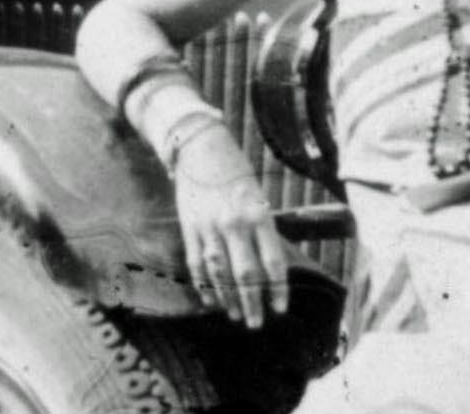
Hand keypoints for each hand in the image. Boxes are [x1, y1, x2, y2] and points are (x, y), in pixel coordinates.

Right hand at [170, 123, 288, 328]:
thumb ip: (263, 231)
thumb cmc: (236, 173)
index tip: (280, 309)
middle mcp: (236, 224)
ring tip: (236, 317)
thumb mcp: (258, 198)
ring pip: (221, 274)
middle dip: (253, 303)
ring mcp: (210, 227)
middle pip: (247, 275)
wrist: (200, 146)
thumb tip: (270, 269)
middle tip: (257, 324)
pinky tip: (211, 301)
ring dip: (229, 300)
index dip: (277, 290)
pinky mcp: (189, 228)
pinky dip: (204, 285)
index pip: (272, 262)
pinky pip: (197, 264)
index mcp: (259, 215)